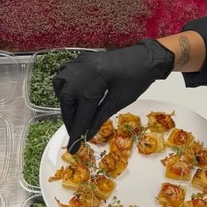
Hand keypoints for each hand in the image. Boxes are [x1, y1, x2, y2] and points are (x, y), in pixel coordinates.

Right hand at [52, 40, 173, 152]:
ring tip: (76, 115)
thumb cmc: (136, 79)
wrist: (144, 57)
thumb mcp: (119, 101)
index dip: (77, 134)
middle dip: (71, 119)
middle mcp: (78, 75)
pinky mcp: (80, 60)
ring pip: (62, 89)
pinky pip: (65, 76)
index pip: (80, 116)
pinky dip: (67, 88)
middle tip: (76, 133)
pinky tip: (74, 96)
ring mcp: (77, 65)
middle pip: (67, 103)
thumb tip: (87, 135)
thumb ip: (100, 118)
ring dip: (67, 104)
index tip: (73, 149)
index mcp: (89, 86)